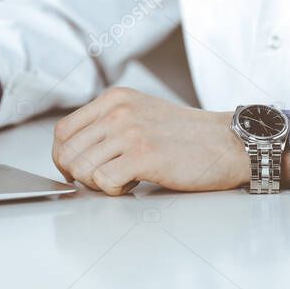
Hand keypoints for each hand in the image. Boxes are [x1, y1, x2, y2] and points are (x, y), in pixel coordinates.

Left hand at [52, 87, 282, 194]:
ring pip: (82, 168)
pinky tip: (134, 183)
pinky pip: (103, 181)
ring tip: (125, 178)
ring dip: (99, 183)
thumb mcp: (140, 114)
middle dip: (79, 174)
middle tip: (105, 178)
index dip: (64, 157)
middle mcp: (118, 111)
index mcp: (114, 98)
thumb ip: (107, 125)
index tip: (78, 170)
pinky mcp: (143, 155)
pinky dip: (113, 190)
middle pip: (67, 152)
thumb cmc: (186, 135)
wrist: (227, 143)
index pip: (63, 131)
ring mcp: (130, 131)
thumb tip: (73, 153)